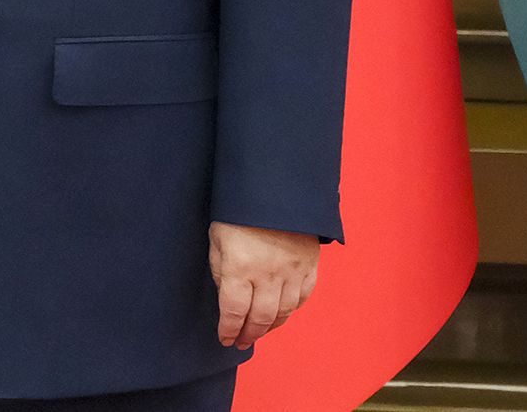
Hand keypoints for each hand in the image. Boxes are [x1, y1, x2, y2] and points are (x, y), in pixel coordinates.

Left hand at [208, 221, 318, 348]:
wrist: (275, 186)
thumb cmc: (238, 209)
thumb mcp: (217, 236)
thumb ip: (220, 268)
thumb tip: (226, 294)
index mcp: (239, 267)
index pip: (234, 311)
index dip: (229, 329)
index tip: (225, 339)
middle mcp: (267, 274)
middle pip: (260, 317)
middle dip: (248, 334)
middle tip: (241, 341)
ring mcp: (292, 271)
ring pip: (283, 312)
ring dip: (270, 326)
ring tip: (259, 331)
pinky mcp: (309, 265)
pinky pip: (303, 297)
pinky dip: (292, 310)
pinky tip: (282, 313)